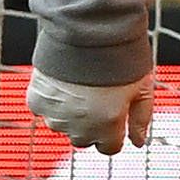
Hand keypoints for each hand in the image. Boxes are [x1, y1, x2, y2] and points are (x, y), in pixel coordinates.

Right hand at [25, 67, 152, 156]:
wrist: (86, 31)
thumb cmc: (120, 58)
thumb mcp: (142, 88)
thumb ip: (141, 119)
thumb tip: (138, 143)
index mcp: (108, 126)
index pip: (109, 148)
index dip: (114, 133)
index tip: (114, 117)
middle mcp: (79, 127)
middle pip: (84, 140)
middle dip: (91, 126)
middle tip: (96, 98)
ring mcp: (56, 116)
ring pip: (62, 127)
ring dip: (69, 115)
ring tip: (79, 87)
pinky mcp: (36, 101)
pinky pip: (43, 110)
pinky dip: (51, 101)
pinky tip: (62, 82)